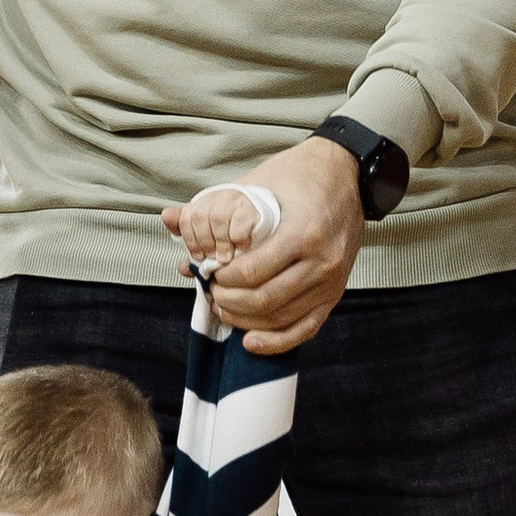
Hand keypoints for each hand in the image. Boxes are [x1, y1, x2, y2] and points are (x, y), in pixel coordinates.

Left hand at [162, 141, 363, 354]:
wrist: (346, 173)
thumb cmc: (298, 175)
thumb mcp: (257, 182)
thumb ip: (213, 206)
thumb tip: (169, 220)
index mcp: (303, 232)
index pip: (252, 273)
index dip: (223, 280)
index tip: (209, 272)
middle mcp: (321, 261)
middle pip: (265, 300)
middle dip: (230, 301)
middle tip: (213, 292)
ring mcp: (332, 281)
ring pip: (281, 317)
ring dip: (245, 319)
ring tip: (225, 307)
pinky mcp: (335, 293)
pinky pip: (305, 329)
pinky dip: (276, 342)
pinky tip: (250, 341)